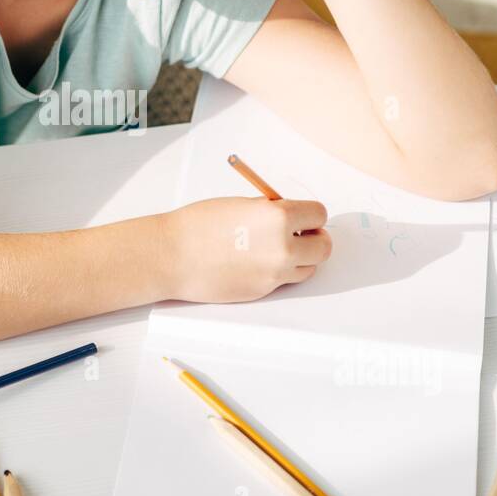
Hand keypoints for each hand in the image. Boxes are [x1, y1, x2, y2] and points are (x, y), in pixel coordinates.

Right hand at [161, 195, 330, 302]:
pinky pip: (284, 281)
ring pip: (308, 268)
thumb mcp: (242, 205)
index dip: (310, 215)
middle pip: (323, 247)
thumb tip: (291, 218)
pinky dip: (278, 271)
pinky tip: (257, 262)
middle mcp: (283, 247)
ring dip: (300, 258)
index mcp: (279, 217)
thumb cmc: (199, 225)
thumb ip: (272, 211)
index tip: (303, 217)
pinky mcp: (263, 291)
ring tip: (277, 250)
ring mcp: (275, 273)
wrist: (173, 256)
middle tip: (300, 234)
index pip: (319, 215)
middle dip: (313, 239)